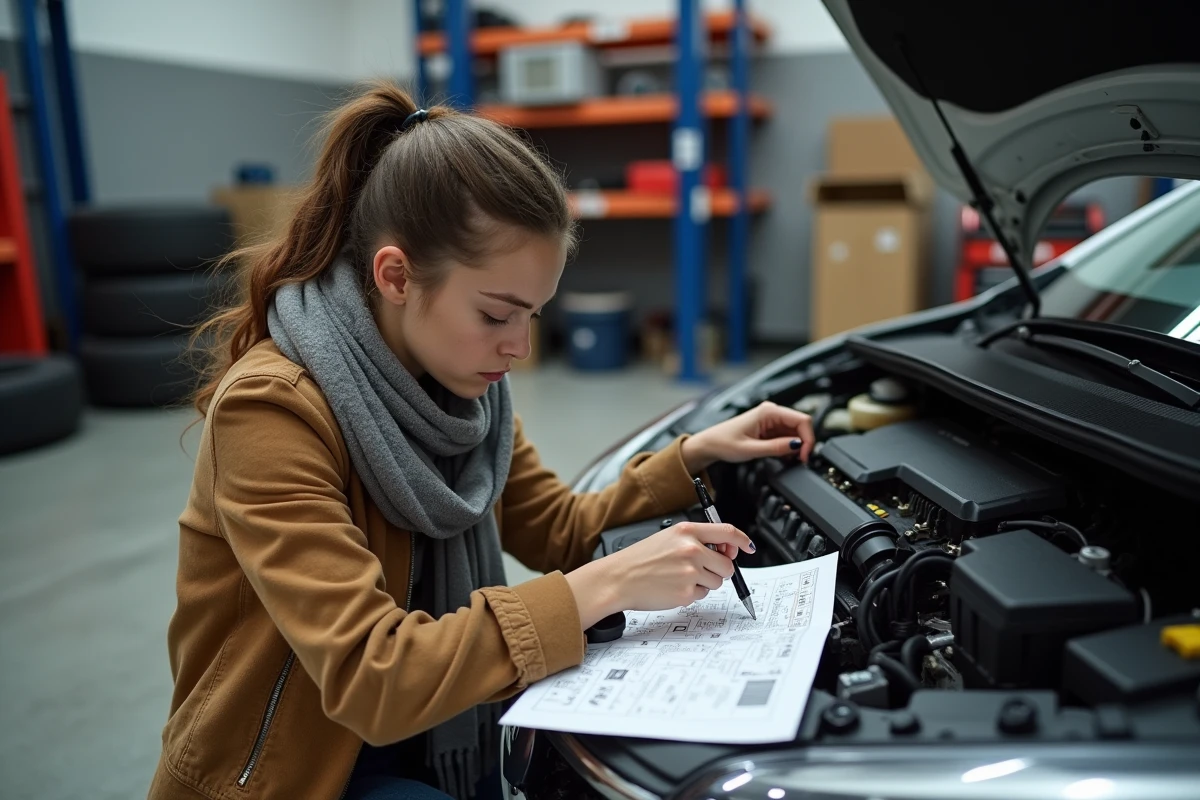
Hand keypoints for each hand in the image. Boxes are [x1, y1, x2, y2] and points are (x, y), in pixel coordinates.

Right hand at [565, 522, 753, 627]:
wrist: (618, 579)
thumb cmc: (640, 559)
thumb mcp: (668, 538)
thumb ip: (697, 540)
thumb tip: (726, 550)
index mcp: (687, 531)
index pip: (728, 531)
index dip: (742, 541)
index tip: (748, 547)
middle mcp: (691, 549)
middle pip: (727, 563)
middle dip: (719, 569)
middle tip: (699, 570)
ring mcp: (690, 572)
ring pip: (717, 581)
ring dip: (704, 582)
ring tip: (679, 578)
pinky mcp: (687, 592)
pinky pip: (703, 595)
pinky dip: (692, 594)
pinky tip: (673, 588)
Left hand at [680, 401, 814, 472]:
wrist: (710, 444)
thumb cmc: (723, 442)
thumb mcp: (751, 449)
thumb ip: (776, 448)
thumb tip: (797, 446)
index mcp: (768, 412)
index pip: (802, 420)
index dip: (808, 438)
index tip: (805, 455)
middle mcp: (772, 412)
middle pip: (801, 426)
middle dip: (803, 444)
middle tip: (799, 461)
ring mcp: (771, 420)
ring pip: (795, 433)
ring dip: (796, 447)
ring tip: (788, 460)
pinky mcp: (770, 428)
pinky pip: (787, 437)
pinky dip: (789, 448)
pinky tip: (783, 456)